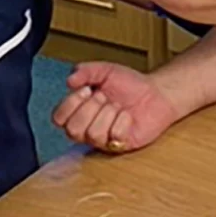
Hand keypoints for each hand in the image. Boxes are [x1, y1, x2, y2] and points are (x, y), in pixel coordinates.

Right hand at [52, 62, 179, 152]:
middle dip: (91, 108)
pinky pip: (114, 137)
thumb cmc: (130, 84)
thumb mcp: (106, 71)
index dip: (70, 104)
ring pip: (93, 134)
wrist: (157, 92)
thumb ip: (86, 71)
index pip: (58, 118)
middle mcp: (88, 129)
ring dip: (109, 113)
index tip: (87, 90)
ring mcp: (104, 140)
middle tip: (105, 97)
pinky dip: (123, 121)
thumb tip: (70, 80)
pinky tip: (129, 116)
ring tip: (119, 106)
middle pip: (72, 130)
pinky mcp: (121, 145)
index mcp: (80, 112)